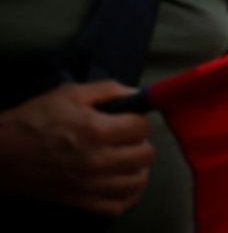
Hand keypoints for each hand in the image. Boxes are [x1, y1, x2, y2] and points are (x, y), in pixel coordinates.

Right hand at [0, 81, 153, 215]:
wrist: (0, 155)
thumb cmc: (33, 121)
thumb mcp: (69, 94)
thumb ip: (108, 90)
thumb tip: (137, 94)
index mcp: (96, 130)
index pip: (142, 128)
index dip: (137, 120)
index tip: (127, 120)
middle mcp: (98, 160)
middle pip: (145, 154)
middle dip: (139, 142)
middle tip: (126, 138)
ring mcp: (90, 185)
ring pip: (137, 181)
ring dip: (137, 168)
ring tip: (126, 159)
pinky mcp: (81, 202)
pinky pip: (119, 205)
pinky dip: (126, 195)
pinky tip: (120, 181)